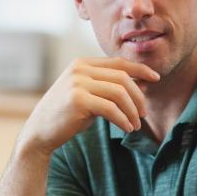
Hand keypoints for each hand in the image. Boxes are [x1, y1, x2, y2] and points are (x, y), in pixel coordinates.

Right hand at [18, 57, 159, 155]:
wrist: (39, 133)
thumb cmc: (68, 115)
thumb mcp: (92, 96)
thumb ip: (113, 87)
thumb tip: (145, 83)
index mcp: (83, 63)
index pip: (119, 62)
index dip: (140, 69)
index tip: (156, 78)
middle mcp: (80, 69)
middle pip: (123, 78)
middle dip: (138, 96)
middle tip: (144, 113)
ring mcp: (77, 83)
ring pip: (119, 93)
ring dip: (132, 110)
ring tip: (135, 124)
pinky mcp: (78, 100)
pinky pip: (111, 108)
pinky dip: (123, 119)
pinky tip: (127, 128)